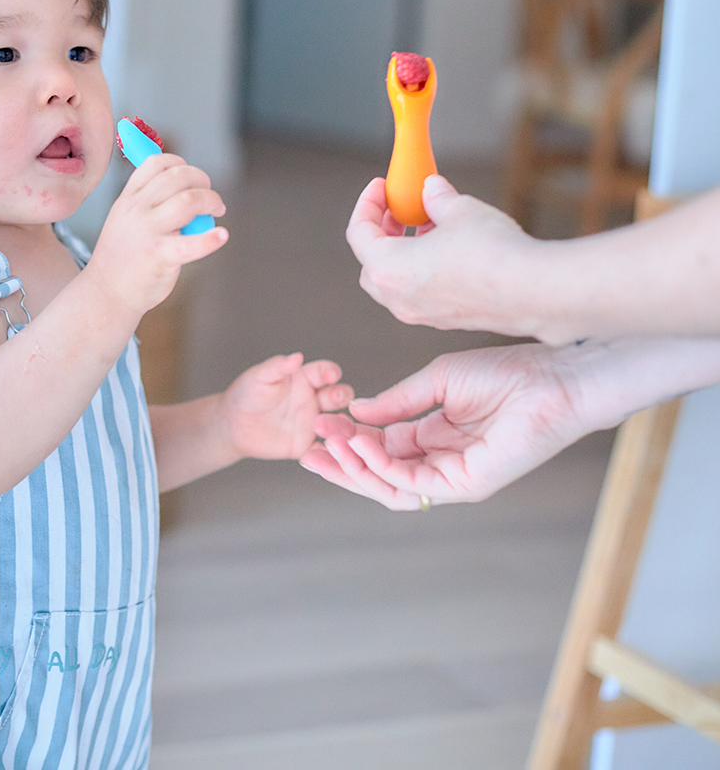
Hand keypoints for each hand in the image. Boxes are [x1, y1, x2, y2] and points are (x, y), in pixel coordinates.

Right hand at [89, 153, 227, 315]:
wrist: (107, 293)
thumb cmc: (123, 257)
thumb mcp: (125, 220)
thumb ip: (149, 202)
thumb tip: (186, 188)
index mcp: (128, 198)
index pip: (156, 163)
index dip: (181, 164)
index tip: (193, 178)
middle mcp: (136, 210)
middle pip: (178, 177)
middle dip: (202, 181)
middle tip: (211, 197)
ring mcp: (148, 232)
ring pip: (189, 201)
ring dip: (212, 201)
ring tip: (218, 211)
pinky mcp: (160, 256)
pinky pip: (191, 243)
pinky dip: (211, 239)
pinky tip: (222, 236)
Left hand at [222, 353, 353, 461]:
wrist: (233, 425)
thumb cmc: (246, 394)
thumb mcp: (259, 377)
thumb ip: (278, 367)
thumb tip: (297, 356)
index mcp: (304, 379)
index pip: (324, 372)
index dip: (331, 371)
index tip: (332, 374)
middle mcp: (313, 400)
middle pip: (338, 396)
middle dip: (342, 395)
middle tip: (336, 397)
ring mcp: (311, 422)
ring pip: (337, 422)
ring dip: (341, 423)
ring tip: (336, 425)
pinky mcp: (305, 445)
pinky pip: (323, 449)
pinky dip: (331, 452)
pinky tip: (332, 452)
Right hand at [300, 343, 590, 508]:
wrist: (554, 378)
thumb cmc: (508, 374)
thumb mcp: (438, 381)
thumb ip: (398, 401)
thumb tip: (358, 410)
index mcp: (436, 438)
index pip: (381, 449)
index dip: (348, 438)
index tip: (319, 421)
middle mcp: (442, 463)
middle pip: (380, 474)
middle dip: (340, 463)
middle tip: (307, 447)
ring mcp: (455, 477)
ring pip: (391, 486)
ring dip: (354, 468)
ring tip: (326, 446)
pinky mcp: (468, 484)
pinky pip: (413, 484)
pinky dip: (381, 468)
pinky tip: (359, 447)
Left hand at [347, 175, 542, 337]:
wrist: (533, 291)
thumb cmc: (490, 251)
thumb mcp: (458, 210)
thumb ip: (436, 198)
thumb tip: (430, 189)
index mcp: (387, 269)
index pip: (358, 233)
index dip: (367, 204)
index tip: (380, 186)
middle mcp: (397, 298)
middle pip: (370, 263)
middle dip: (381, 232)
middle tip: (398, 209)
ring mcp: (420, 314)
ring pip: (395, 282)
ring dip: (404, 252)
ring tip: (430, 225)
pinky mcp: (445, 320)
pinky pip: (420, 293)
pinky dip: (423, 270)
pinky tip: (450, 249)